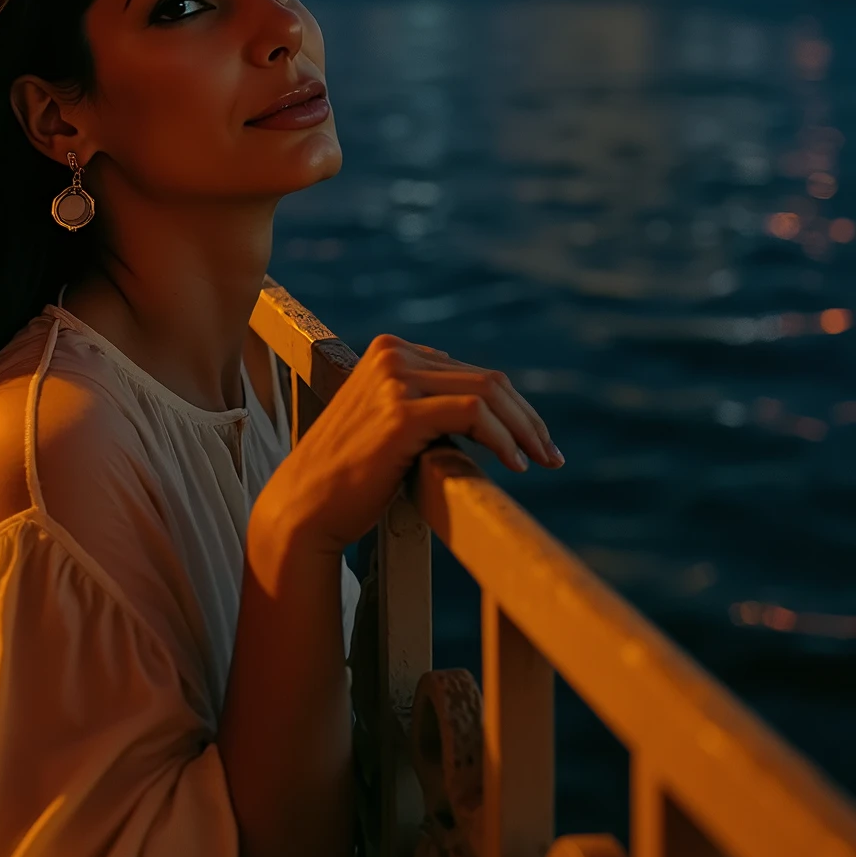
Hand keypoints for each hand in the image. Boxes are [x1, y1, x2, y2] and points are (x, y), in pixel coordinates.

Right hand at [255, 334, 562, 558]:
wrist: (305, 507)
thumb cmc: (349, 475)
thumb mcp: (387, 422)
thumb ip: (425, 401)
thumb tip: (485, 406)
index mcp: (390, 349)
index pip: (471, 371)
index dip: (511, 407)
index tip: (534, 442)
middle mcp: (392, 353)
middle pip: (486, 379)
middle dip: (526, 418)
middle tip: (551, 455)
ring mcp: (393, 379)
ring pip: (487, 393)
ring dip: (524, 429)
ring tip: (542, 461)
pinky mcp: (399, 412)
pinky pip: (473, 414)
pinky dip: (503, 439)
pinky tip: (515, 465)